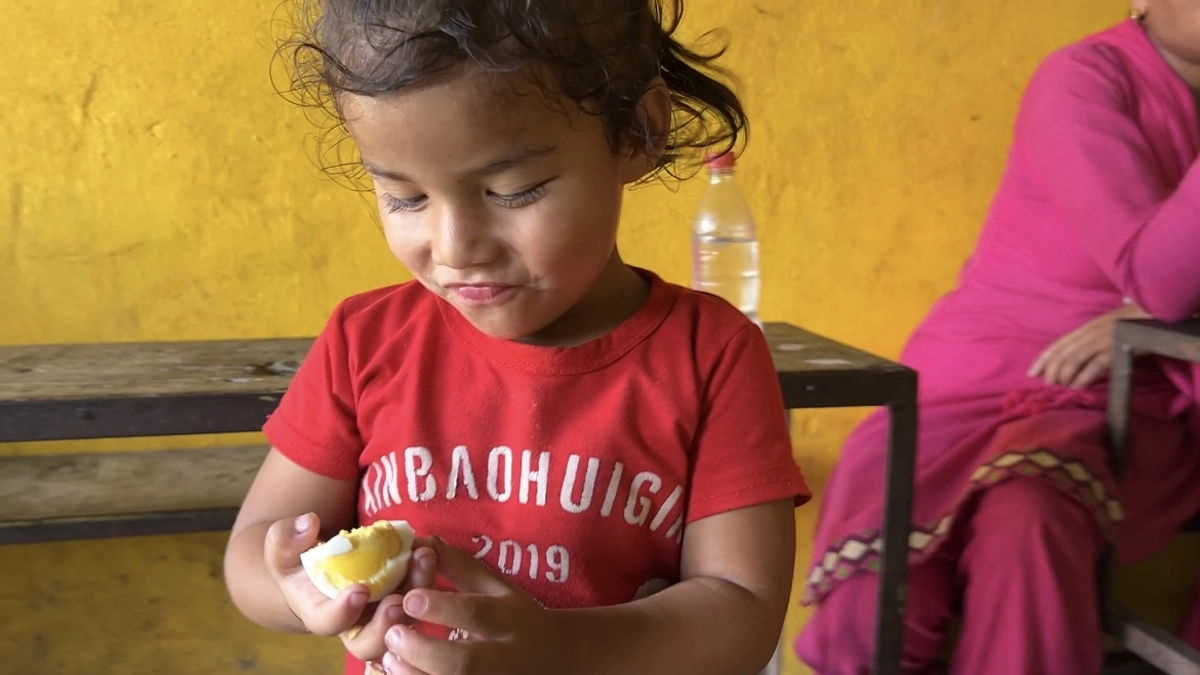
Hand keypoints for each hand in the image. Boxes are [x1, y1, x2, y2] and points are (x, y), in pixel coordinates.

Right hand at [263, 513, 436, 662]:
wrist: (321, 565)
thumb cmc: (299, 559)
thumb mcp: (283, 547)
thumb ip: (286, 538)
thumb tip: (307, 524)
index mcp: (319, 613)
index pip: (329, 624)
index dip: (343, 612)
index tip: (359, 590)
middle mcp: (353, 624)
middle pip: (372, 643)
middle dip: (387, 624)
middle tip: (398, 600)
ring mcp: (382, 615)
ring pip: (405, 624)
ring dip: (418, 594)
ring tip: (423, 558)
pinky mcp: (404, 600)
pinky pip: (422, 600)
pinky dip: (428, 577)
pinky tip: (430, 550)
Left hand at [380, 537, 564, 674]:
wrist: (555, 659)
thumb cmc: (517, 617)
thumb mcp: (497, 587)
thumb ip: (459, 566)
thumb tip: (421, 540)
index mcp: (510, 619)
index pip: (477, 614)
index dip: (442, 607)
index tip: (410, 598)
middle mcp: (506, 657)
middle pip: (464, 663)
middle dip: (424, 650)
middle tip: (393, 634)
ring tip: (389, 658)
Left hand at [1027, 302, 1148, 387]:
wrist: (1158, 313)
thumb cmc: (1133, 323)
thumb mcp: (1106, 329)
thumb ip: (1090, 340)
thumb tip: (1075, 358)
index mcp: (1086, 327)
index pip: (1058, 344)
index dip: (1042, 359)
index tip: (1030, 373)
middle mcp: (1090, 332)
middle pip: (1062, 352)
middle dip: (1051, 370)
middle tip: (1047, 386)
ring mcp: (1103, 339)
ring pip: (1074, 358)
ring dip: (1064, 375)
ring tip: (1060, 388)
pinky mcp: (1117, 348)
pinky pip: (1096, 364)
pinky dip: (1084, 377)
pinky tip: (1078, 387)